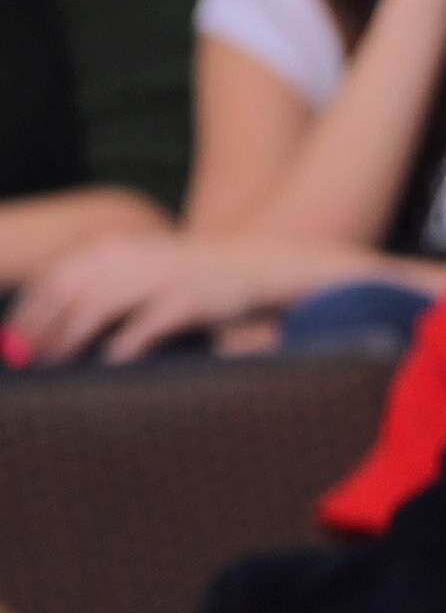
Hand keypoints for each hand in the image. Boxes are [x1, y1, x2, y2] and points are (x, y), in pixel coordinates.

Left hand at [15, 233, 299, 364]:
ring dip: (68, 338)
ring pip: (95, 307)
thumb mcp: (139, 267)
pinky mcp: (184, 300)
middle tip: (29, 359)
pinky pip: (143, 326)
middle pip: (65, 293)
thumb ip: (101, 284)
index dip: (27, 311)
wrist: (253, 265)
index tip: (14, 341)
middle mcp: (126, 257)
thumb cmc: (189, 277)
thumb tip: (51, 321)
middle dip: (40, 328)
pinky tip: (108, 364)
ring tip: (56, 364)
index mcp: (109, 248)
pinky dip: (122, 346)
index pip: (52, 278)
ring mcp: (155, 277)